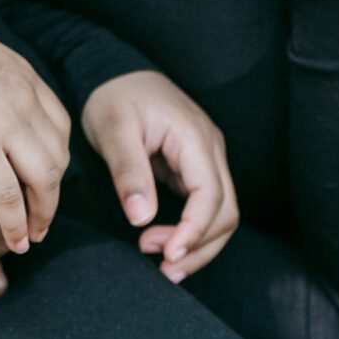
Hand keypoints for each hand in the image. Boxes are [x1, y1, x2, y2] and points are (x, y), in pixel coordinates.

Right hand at [0, 26, 69, 254]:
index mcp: (25, 77)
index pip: (59, 125)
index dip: (56, 156)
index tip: (46, 178)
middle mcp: (25, 102)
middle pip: (57, 156)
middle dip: (53, 192)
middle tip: (44, 216)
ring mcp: (6, 125)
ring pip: (43, 180)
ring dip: (42, 213)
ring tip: (34, 235)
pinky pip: (8, 196)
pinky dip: (15, 223)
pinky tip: (16, 241)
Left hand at [81, 70, 238, 281]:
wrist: (115, 73)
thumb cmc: (113, 98)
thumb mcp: (113, 130)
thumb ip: (128, 172)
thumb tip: (141, 219)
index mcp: (194, 136)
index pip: (210, 195)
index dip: (193, 231)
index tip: (166, 254)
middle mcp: (210, 148)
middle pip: (226, 211)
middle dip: (198, 245)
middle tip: (160, 264)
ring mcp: (207, 157)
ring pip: (222, 213)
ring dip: (199, 244)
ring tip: (163, 264)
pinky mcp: (197, 167)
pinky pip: (208, 207)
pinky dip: (193, 231)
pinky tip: (169, 247)